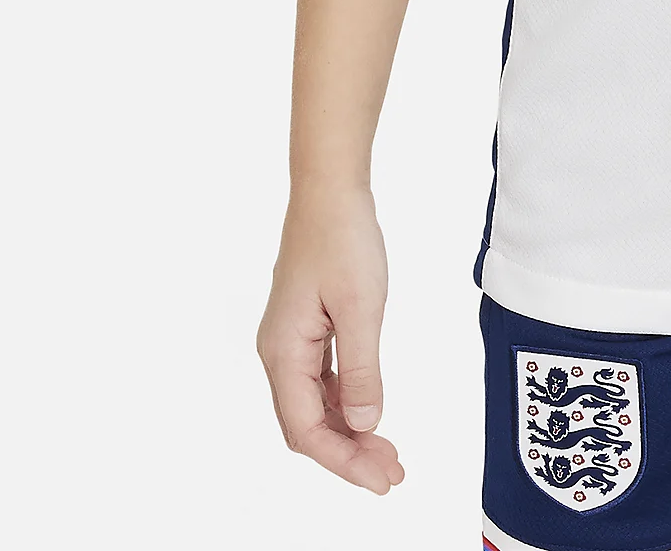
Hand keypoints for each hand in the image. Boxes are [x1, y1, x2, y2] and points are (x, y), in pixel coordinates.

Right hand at [256, 183, 404, 493]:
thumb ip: (362, 370)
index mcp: (283, 352)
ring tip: (387, 452)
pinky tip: (368, 411)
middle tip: (391, 474)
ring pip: (314, 404)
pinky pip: (320, 380)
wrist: (329, 190)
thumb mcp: (361, 306)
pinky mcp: (305, 328)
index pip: (306, 430)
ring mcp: (290, 341)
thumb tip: (364, 422)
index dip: (343, 461)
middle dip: (348, 453)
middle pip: (307, 424)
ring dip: (348, 430)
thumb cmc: (342, 238)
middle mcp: (278, 353)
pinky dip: (344, 401)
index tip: (380, 480)